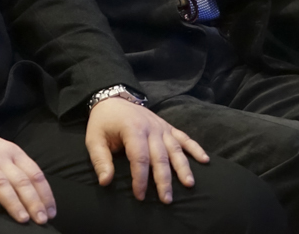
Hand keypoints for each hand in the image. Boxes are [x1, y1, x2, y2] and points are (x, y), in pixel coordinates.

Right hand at [0, 120, 55, 224]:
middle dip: (34, 202)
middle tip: (41, 220)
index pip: (34, 173)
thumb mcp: (0, 150)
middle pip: (21, 180)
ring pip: (1, 183)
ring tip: (22, 219)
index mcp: (12, 151)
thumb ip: (14, 167)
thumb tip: (33, 193)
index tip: (51, 211)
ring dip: (13, 203)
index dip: (45, 193)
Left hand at [85, 98, 207, 203]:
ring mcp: (162, 127)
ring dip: (183, 167)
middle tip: (166, 199)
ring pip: (175, 149)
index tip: (140, 195)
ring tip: (189, 184)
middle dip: (163, 180)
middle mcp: (151, 128)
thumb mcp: (94, 138)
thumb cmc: (103, 121)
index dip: (140, 178)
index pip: (139, 158)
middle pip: (160, 157)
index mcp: (132, 129)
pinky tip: (205, 160)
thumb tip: (105, 181)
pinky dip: (195, 148)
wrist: (113, 98)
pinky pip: (184, 138)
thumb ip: (100, 159)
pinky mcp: (168, 127)